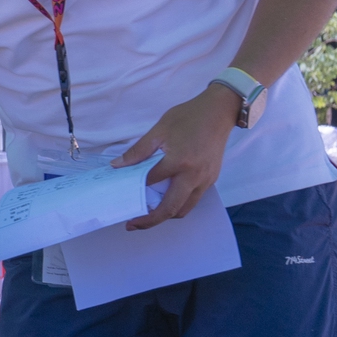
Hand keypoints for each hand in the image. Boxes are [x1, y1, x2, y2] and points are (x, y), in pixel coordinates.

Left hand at [113, 86, 238, 226]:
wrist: (219, 112)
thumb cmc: (188, 117)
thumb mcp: (159, 130)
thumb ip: (138, 151)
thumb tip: (117, 166)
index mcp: (179, 162)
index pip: (151, 184)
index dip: (134, 193)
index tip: (121, 201)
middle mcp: (194, 176)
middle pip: (171, 209)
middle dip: (150, 220)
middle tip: (132, 224)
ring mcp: (206, 180)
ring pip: (184, 209)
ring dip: (165, 215)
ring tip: (147, 215)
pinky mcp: (211, 180)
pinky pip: (193, 200)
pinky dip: (177, 205)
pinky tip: (164, 199)